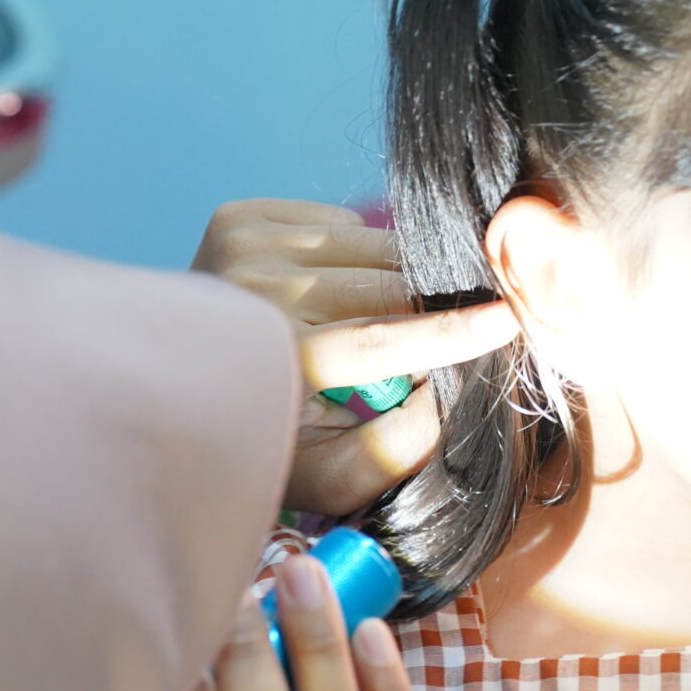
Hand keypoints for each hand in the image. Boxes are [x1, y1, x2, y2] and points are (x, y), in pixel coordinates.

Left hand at [191, 199, 516, 514]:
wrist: (182, 380)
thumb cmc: (268, 433)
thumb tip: (448, 395)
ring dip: (390, 278)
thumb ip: (397, 449)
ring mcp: (239, 247)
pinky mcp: (237, 217)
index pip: (379, 342)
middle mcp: (252, 294)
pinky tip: (322, 292)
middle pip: (386, 286)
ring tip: (364, 318)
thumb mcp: (330, 473)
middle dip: (428, 306)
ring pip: (369, 243)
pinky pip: (339, 222)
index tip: (507, 319)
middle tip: (436, 334)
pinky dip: (350, 254)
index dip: (450, 332)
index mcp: (276, 361)